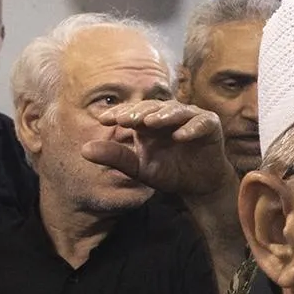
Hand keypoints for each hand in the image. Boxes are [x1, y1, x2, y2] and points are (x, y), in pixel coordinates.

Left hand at [83, 101, 235, 203]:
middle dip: (139, 113)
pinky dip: (191, 128)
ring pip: (177, 111)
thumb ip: (115, 157)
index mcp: (149, 122)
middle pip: (153, 108)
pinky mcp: (210, 125)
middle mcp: (169, 115)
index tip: (103, 120)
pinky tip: (180, 136)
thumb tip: (83, 149)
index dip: (119, 113)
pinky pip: (201, 123)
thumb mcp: (138, 168)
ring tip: (150, 123)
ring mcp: (191, 117)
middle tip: (124, 120)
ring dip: (164, 115)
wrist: (198, 185)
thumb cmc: (168, 172)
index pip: (132, 112)